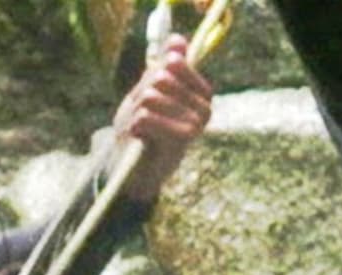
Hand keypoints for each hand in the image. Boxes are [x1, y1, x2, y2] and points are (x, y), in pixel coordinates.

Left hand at [114, 34, 213, 201]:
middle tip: (144, 116)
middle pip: (160, 78)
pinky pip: (146, 115)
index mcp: (201, 92)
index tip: (150, 96)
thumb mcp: (150, 91)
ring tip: (143, 129)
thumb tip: (177, 39)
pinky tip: (143, 139)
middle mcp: (206, 106)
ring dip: (137, 113)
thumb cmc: (142, 127)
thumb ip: (163, 66)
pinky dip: (135, 126)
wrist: (135, 168)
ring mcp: (198, 122)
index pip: (173, 62)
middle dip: (142, 96)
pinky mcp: (185, 137)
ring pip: (151, 96)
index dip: (151, 77)